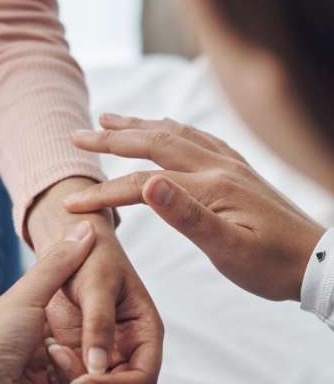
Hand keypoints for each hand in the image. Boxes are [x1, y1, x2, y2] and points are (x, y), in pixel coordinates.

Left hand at [0, 221, 97, 383]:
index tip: (93, 309)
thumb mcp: (25, 296)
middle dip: (84, 344)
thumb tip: (84, 226)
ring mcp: (46, 370)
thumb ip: (58, 265)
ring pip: (90, 367)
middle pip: (85, 338)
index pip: (70, 304)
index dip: (86, 308)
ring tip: (51, 364)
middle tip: (62, 343)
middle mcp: (37, 340)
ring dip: (76, 368)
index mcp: (25, 312)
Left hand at [27, 177, 163, 383]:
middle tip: (56, 351)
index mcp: (138, 328)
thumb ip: (97, 321)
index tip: (84, 378)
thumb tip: (100, 366)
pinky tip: (43, 358)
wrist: (57, 253)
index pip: (143, 377)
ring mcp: (99, 359)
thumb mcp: (86, 285)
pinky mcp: (77, 368)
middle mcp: (122, 348)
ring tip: (48, 346)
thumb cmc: (82, 261)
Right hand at [64, 113, 324, 301]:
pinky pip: (194, 137)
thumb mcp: (228, 249)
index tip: (72, 202)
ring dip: (137, 125)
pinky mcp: (234, 169)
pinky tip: (162, 128)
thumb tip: (148, 182)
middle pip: (153, 142)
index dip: (104, 192)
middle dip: (111, 139)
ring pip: (173, 133)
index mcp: (210, 186)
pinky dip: (168, 128)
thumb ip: (187, 215)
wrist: (316, 261)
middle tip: (78, 134)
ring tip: (109, 119)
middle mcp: (216, 165)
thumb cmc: (271, 264)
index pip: (141, 184)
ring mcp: (227, 163)